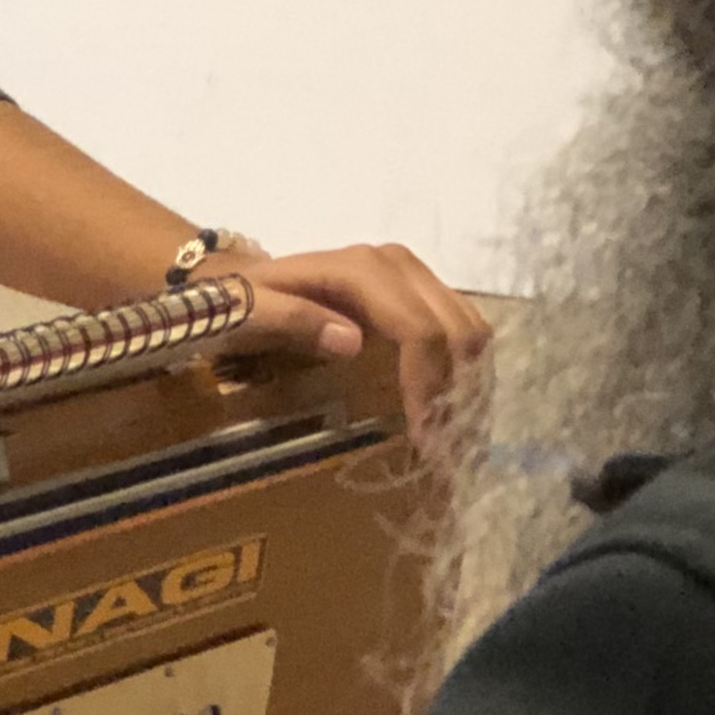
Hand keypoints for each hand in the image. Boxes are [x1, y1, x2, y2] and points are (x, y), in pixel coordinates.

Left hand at [213, 243, 491, 428]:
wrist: (246, 280)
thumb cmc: (244, 303)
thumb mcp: (248, 313)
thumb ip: (292, 320)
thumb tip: (352, 341)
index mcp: (362, 270)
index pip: (418, 329)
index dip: (427, 385)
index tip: (424, 438)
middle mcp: (398, 265)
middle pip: (457, 330)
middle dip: (457, 391)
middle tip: (445, 449)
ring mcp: (414, 275)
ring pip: (470, 329)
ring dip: (468, 384)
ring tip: (451, 435)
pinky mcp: (422, 290)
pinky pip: (463, 328)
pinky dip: (465, 370)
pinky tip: (450, 408)